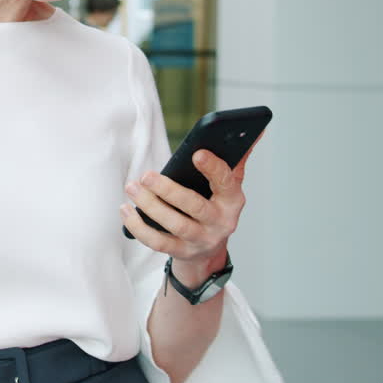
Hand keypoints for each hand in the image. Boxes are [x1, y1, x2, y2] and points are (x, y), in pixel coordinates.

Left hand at [121, 135, 261, 283]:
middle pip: (195, 207)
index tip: (197, 153)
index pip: (226, 182)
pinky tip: (126, 209)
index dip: (213, 168)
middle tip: (146, 175)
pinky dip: (139, 227)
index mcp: (233, 200)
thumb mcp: (229, 185)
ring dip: (150, 206)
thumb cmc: (215, 205)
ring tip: (132, 187)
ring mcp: (201, 240)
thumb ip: (236, 158)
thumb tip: (255, 130)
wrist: (209, 248)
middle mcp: (220, 222)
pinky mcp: (182, 253)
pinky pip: (158, 243)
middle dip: (169, 190)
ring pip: (174, 225)